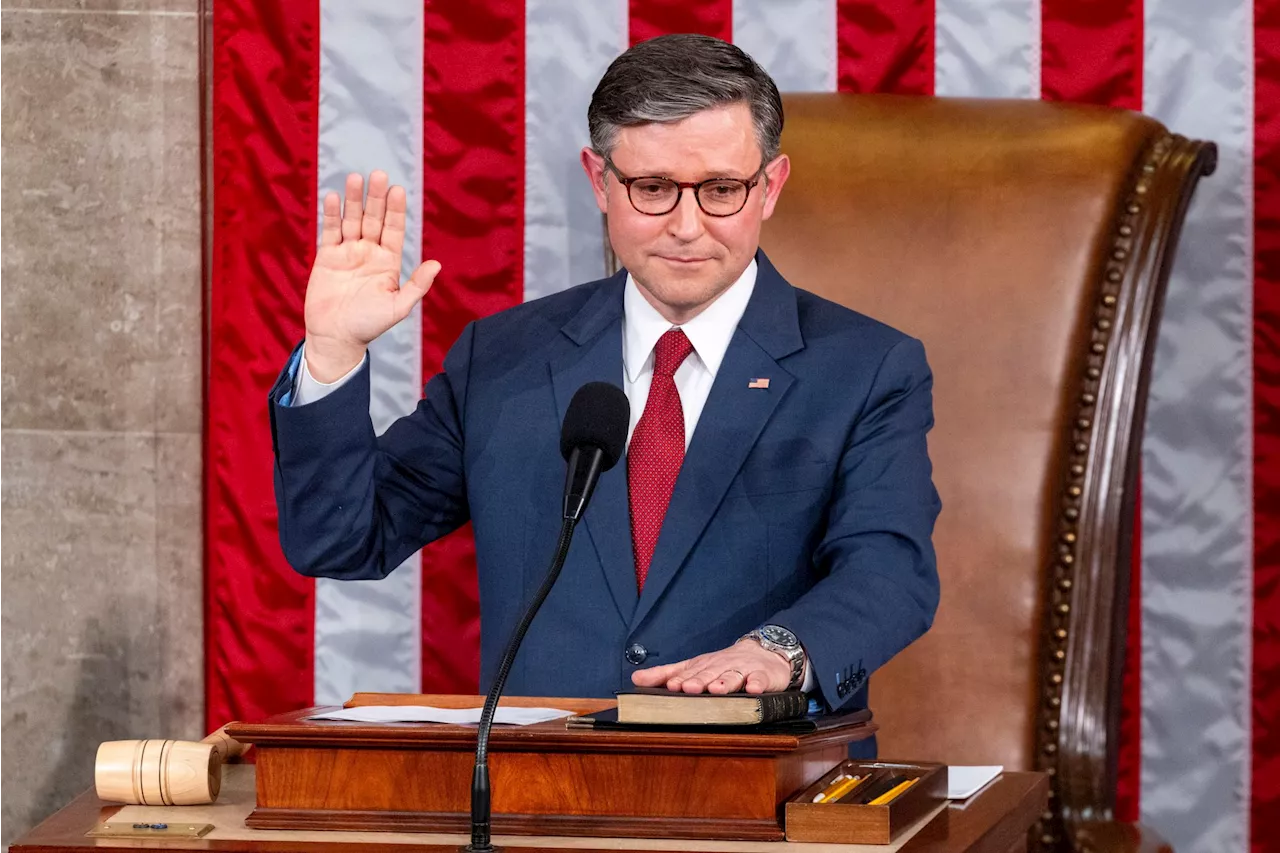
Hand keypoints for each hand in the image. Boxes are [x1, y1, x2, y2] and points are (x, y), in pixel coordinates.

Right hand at [303, 171, 441, 381]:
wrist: (335, 337)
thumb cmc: (369, 325)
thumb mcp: (398, 307)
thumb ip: (417, 285)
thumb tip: (437, 264)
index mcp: (388, 261)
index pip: (393, 229)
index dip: (395, 210)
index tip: (398, 190)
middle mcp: (369, 252)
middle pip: (373, 218)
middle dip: (376, 198)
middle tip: (379, 174)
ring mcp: (348, 252)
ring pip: (352, 220)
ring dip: (354, 200)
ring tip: (355, 178)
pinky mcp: (327, 257)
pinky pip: (329, 231)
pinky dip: (331, 215)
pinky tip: (332, 197)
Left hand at [630, 639, 791, 694]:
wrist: (763, 652)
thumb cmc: (723, 664)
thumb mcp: (695, 667)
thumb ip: (666, 673)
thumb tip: (635, 679)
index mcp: (703, 665)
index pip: (689, 672)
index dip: (681, 678)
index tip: (670, 685)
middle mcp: (721, 665)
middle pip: (709, 673)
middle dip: (699, 680)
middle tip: (688, 688)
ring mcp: (743, 670)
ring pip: (733, 675)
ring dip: (725, 682)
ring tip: (716, 690)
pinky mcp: (763, 675)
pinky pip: (760, 679)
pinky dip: (756, 684)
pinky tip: (752, 689)